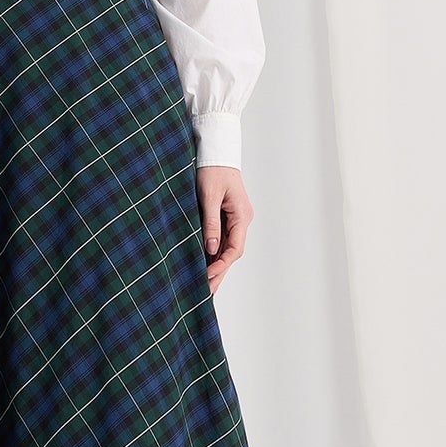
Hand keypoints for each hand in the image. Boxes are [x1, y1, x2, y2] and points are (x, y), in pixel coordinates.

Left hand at [196, 165, 252, 296]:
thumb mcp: (209, 196)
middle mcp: (241, 220)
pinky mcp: (226, 216)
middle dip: (219, 273)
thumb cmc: (212, 170)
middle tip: (206, 294)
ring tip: (204, 286)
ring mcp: (235, 219)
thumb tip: (211, 248)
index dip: (221, 265)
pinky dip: (213, 254)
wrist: (216, 152)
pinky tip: (203, 265)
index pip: (235, 248)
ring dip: (215, 266)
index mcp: (242, 215)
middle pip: (231, 253)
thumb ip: (211, 223)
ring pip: (226, 249)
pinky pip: (220, 239)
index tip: (207, 277)